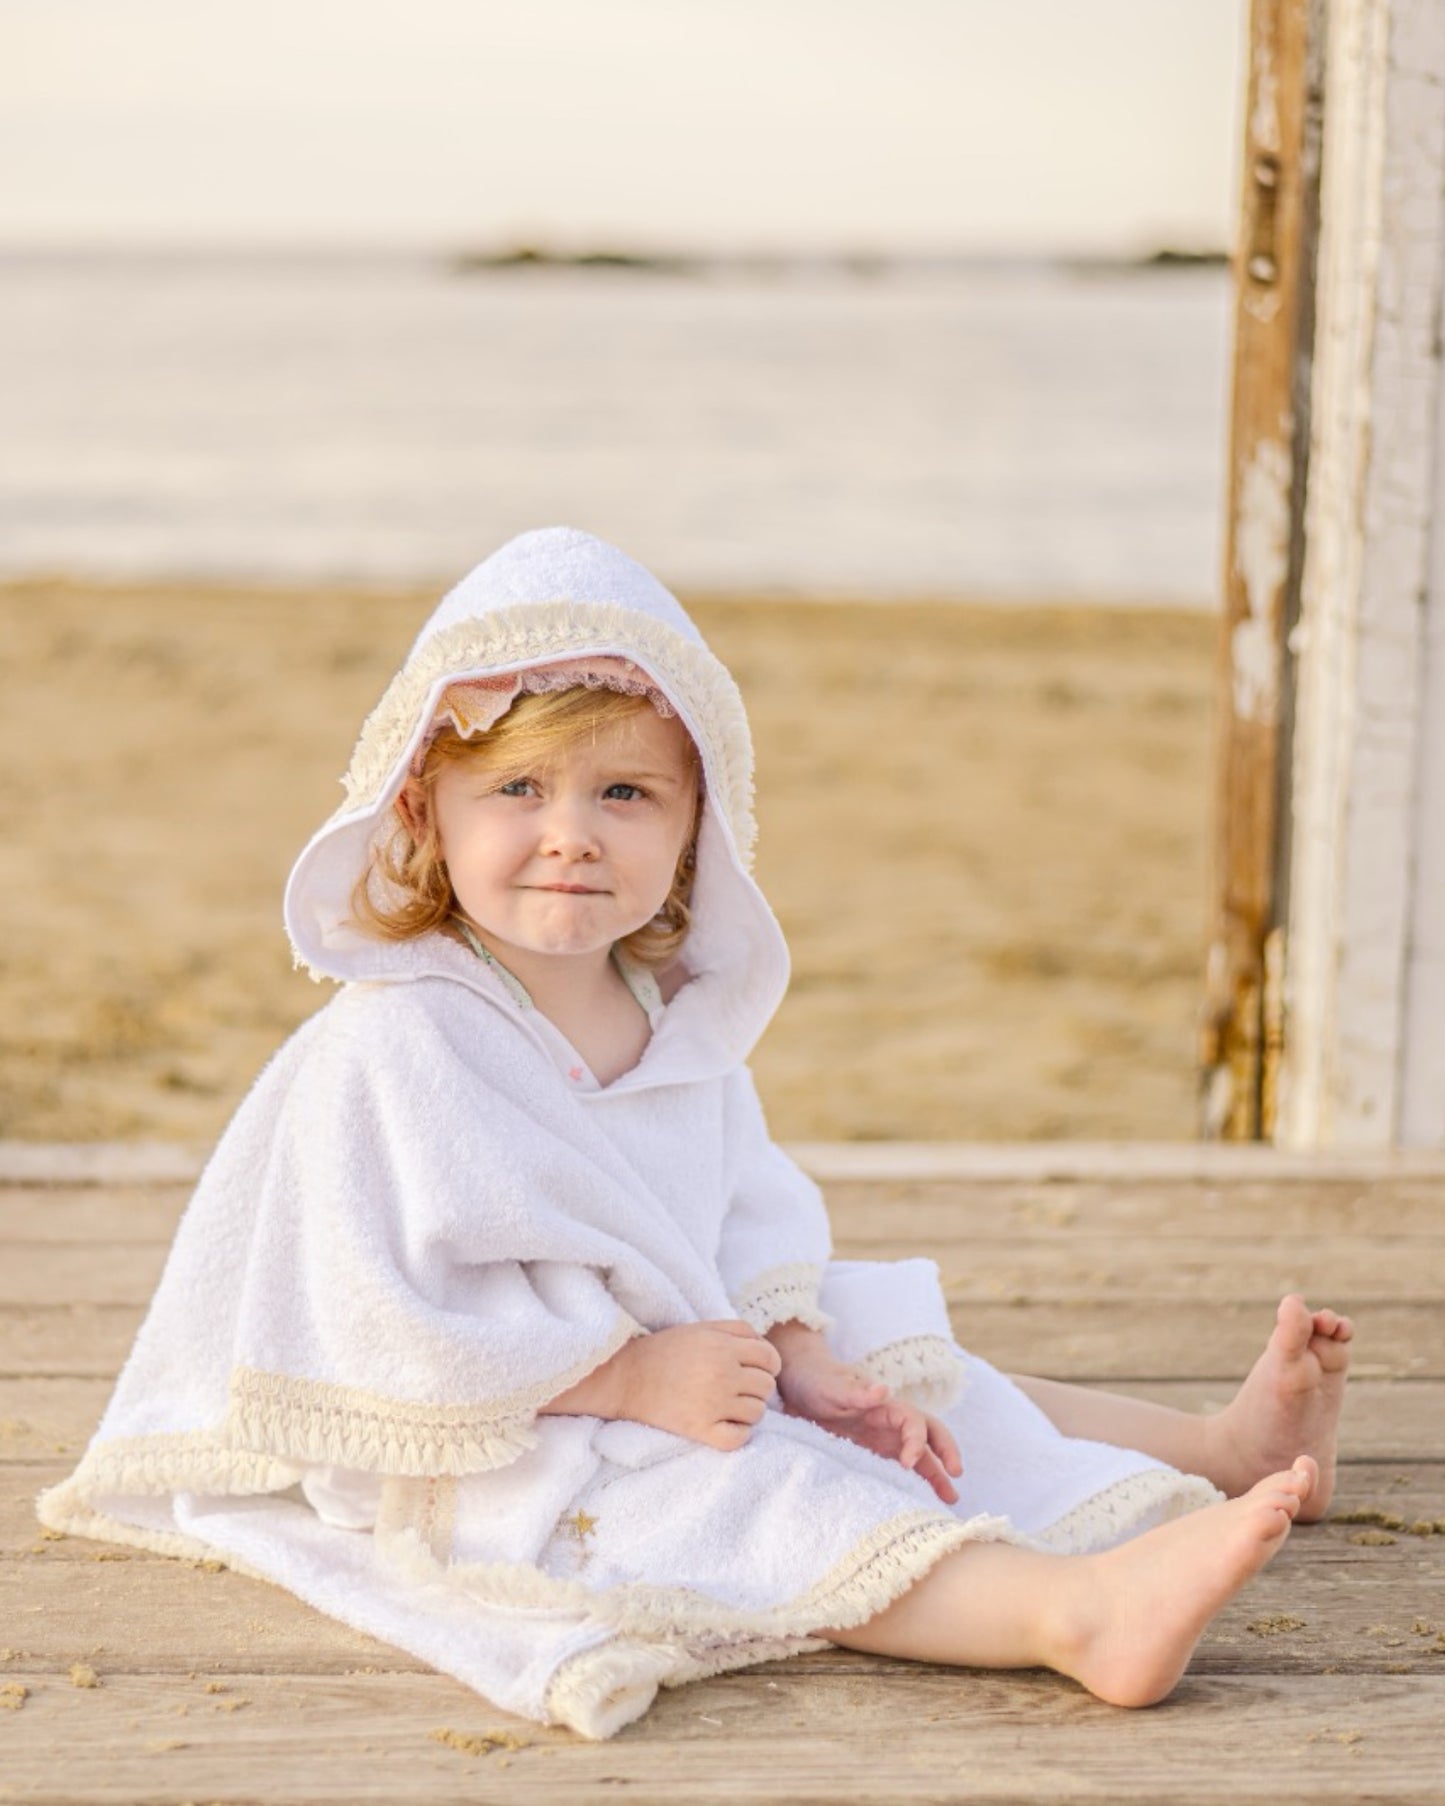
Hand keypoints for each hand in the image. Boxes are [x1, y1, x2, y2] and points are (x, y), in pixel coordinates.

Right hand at [544, 1320, 780, 1450]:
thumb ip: (737, 1330)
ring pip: (757, 1413)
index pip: (771, 1359)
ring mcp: (712, 1405)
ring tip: (728, 1404)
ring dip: (748, 1410)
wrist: (625, 1377)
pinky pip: (739, 1438)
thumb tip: (765, 1346)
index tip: (756, 1370)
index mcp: (723, 1347)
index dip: (769, 1364)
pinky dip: (738, 1434)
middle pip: (767, 1387)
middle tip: (738, 1387)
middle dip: (757, 1386)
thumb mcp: (702, 1328)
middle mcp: (722, 1375)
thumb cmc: (665, 1350)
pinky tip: (724, 1424)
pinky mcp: (699, 1430)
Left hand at [773, 1331, 961, 1505]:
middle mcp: (892, 1422)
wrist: (802, 1386)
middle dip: (946, 1452)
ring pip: (920, 1455)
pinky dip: (913, 1482)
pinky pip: (900, 1468)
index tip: (908, 1464)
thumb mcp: (833, 1387)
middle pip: (930, 1434)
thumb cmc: (820, 1382)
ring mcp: (885, 1439)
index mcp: (886, 1404)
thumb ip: (857, 1392)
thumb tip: (883, 1389)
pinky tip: (920, 1501)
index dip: (916, 1441)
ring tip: (951, 1499)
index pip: (914, 1421)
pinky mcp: (875, 1453)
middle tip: (956, 1475)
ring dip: (936, 1474)